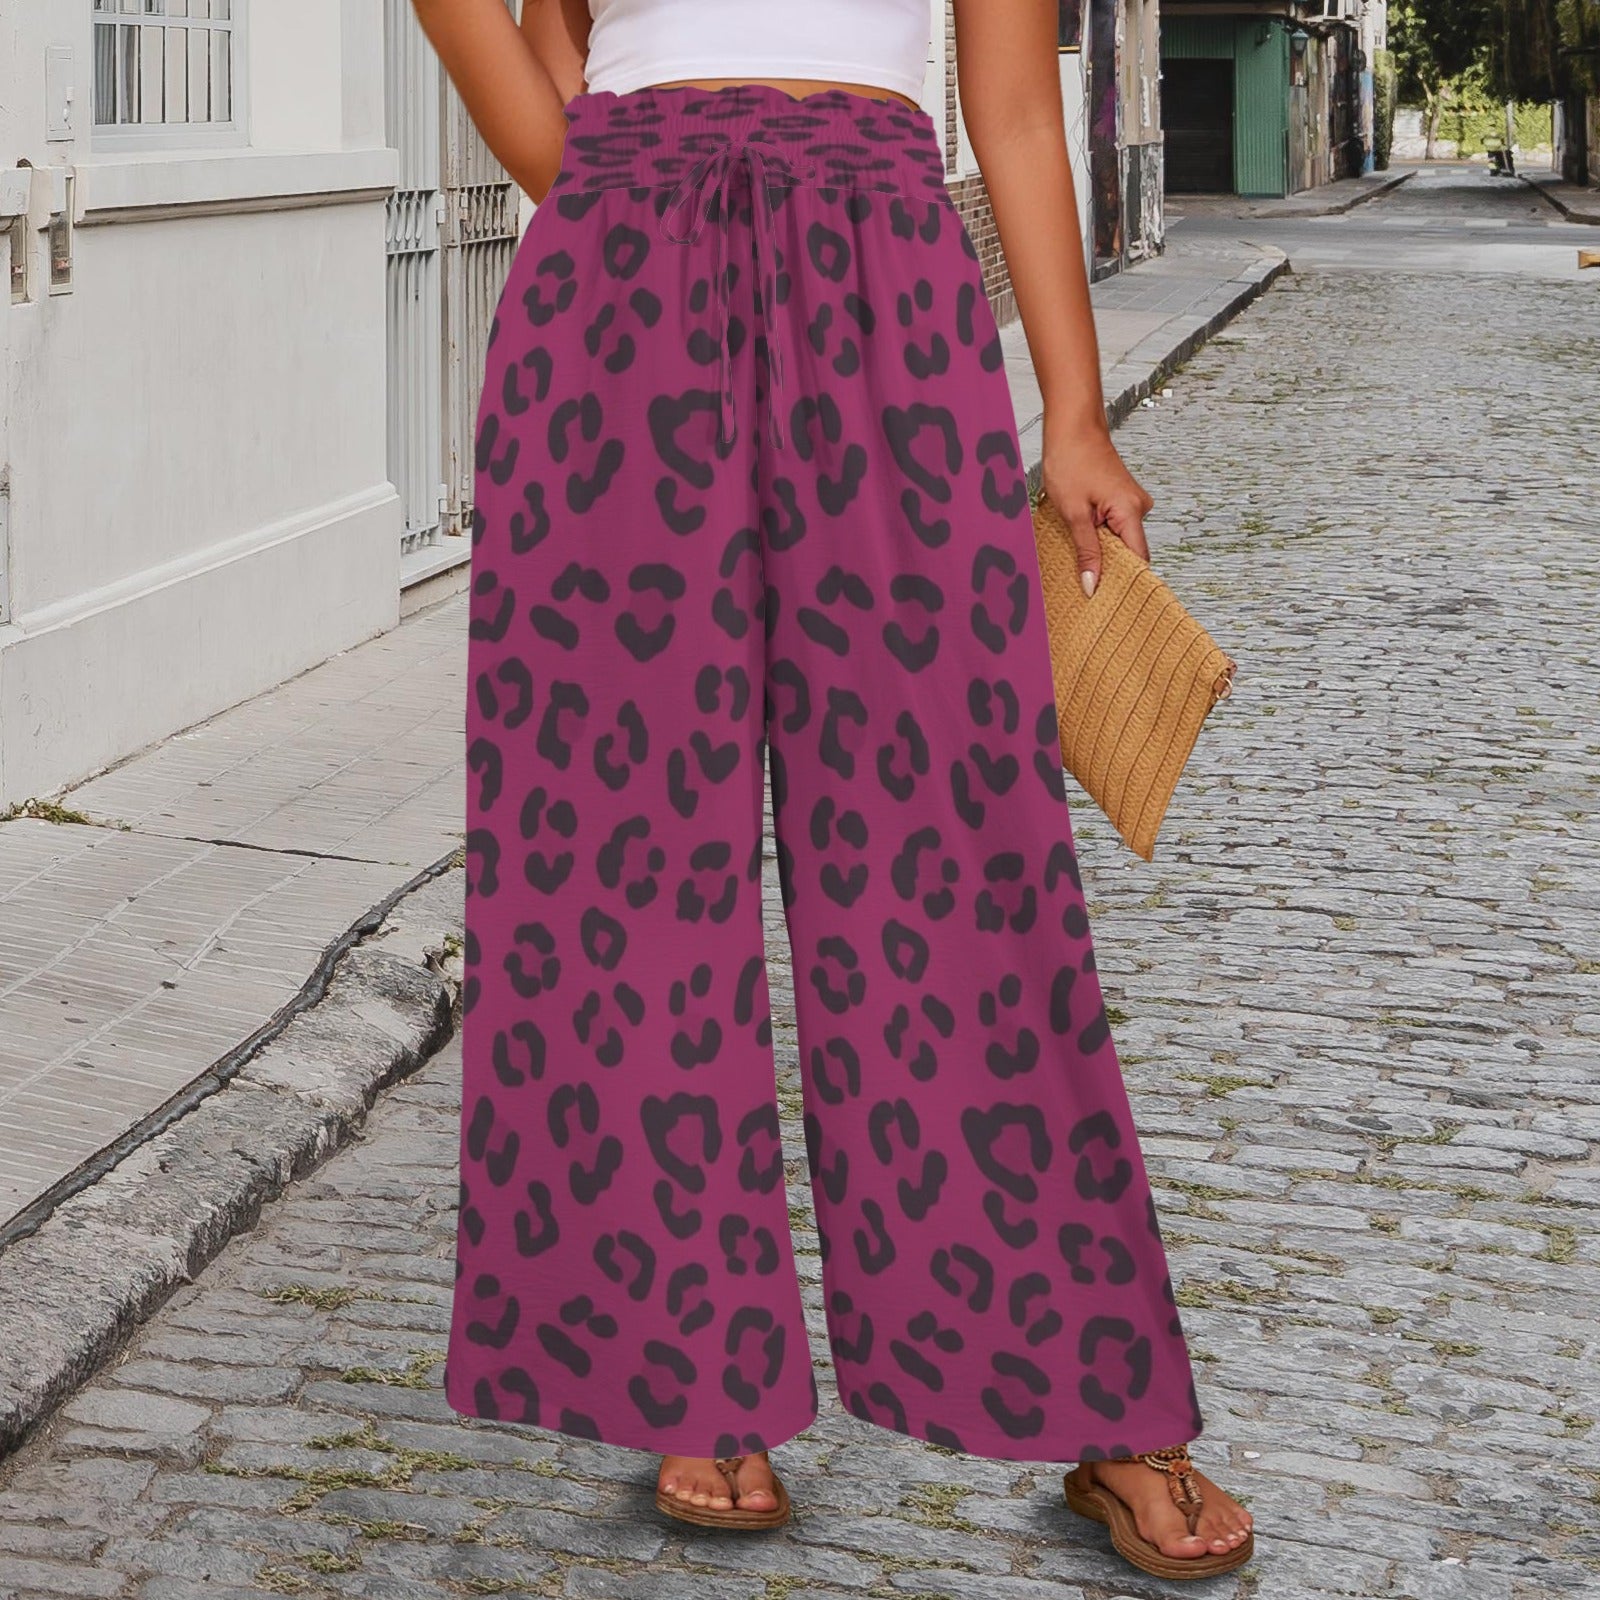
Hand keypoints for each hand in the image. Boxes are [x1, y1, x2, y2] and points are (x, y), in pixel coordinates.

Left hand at [1039, 416, 1153, 597]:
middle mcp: (1139, 508)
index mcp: (1131, 512)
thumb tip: (1093, 585)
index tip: (1108, 604)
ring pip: (1119, 541)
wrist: (1072, 426)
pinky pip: (1114, 528)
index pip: (1137, 561)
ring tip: (1079, 564)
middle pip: (1128, 553)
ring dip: (1100, 553)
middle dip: (1108, 571)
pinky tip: (1082, 543)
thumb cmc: (1071, 461)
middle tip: (1085, 591)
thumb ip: (1086, 551)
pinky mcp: (1121, 500)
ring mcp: (1131, 503)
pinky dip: (1099, 537)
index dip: (1123, 583)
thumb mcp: (1073, 512)